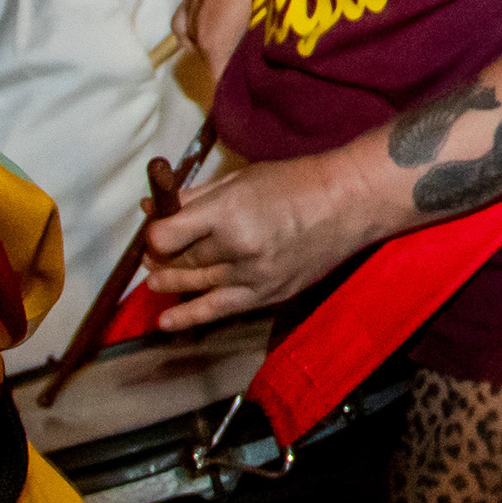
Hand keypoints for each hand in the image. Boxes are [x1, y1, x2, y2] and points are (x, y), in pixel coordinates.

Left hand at [144, 148, 378, 329]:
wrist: (349, 204)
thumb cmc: (295, 183)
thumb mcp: (240, 179)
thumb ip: (195, 197)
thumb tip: (153, 209)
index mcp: (228, 211)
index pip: (166, 236)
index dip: (153, 236)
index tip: (154, 230)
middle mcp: (237, 247)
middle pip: (180, 262)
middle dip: (160, 258)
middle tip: (155, 253)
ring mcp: (253, 276)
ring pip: (195, 286)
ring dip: (170, 282)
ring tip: (156, 278)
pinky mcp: (267, 295)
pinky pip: (219, 310)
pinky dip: (189, 317)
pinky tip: (164, 323)